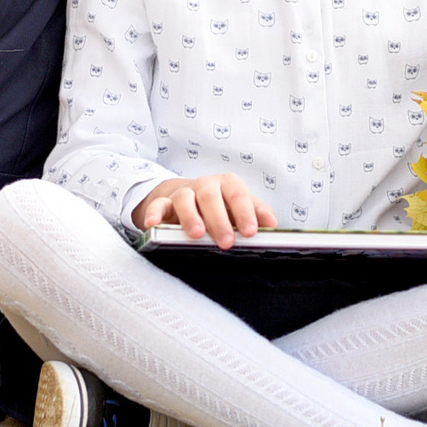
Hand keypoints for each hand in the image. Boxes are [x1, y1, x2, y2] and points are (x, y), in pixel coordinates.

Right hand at [134, 174, 279, 248]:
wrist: (191, 197)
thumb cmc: (221, 205)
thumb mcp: (241, 206)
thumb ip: (257, 213)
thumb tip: (272, 223)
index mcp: (228, 185)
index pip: (238, 194)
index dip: (245, 212)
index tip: (251, 232)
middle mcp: (206, 186)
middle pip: (211, 196)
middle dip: (219, 220)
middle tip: (226, 242)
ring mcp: (184, 193)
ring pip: (184, 199)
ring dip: (191, 217)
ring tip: (197, 235)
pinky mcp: (164, 203)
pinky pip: (157, 206)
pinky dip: (154, 214)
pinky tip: (153, 224)